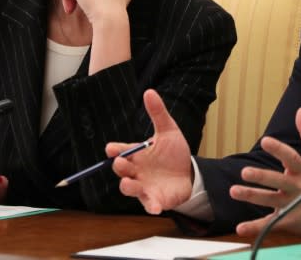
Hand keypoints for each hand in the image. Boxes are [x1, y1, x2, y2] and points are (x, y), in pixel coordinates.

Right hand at [109, 89, 193, 213]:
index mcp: (136, 154)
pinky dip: (151, 207)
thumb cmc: (173, 153)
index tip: (111, 148)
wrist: (188, 173)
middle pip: (122, 170)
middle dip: (119, 167)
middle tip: (119, 162)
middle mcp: (136, 171)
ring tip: (127, 184)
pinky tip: (155, 208)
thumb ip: (158, 113)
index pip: (120, 151)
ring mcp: (144, 186)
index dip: (114, 150)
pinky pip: (150, 204)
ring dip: (128, 187)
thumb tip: (149, 91)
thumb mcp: (168, 130)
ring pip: (130, 188)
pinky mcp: (155, 200)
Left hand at [230, 107, 300, 237]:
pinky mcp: (287, 220)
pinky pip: (269, 224)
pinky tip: (240, 227)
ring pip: (269, 200)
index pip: (291, 158)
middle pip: (277, 181)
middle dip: (261, 177)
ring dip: (251, 196)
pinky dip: (255, 227)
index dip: (279, 150)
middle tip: (245, 172)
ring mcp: (291, 204)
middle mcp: (296, 187)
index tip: (265, 140)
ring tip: (234, 191)